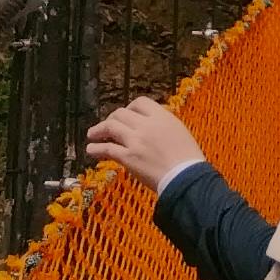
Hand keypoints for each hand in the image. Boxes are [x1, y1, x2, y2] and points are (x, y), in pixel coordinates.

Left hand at [84, 96, 206, 195]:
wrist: (186, 177)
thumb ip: (164, 125)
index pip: (140, 103)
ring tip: (92, 134)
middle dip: (111, 118)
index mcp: (162, 116)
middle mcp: (146, 125)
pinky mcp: (128, 157)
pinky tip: (91, 149)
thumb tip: (152, 125)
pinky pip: (107, 148)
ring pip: (110, 127)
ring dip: (98, 130)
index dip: (129, 108)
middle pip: (121, 114)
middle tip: (107, 126)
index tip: (126, 115)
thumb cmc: (188, 159)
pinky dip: (96, 148)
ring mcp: (136, 140)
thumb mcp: (180, 132)